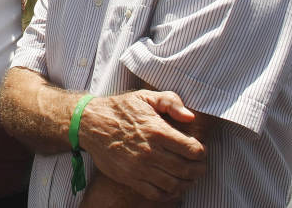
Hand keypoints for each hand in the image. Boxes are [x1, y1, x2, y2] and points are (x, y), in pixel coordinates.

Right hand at [79, 90, 205, 201]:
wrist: (90, 123)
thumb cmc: (119, 109)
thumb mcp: (144, 97)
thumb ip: (170, 102)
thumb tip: (190, 117)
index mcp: (157, 131)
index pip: (193, 150)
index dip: (201, 152)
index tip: (200, 151)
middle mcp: (150, 151)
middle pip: (187, 169)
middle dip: (199, 169)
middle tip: (200, 167)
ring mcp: (140, 168)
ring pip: (174, 184)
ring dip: (186, 183)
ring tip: (188, 178)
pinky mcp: (130, 178)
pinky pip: (156, 193)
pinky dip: (169, 193)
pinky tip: (171, 187)